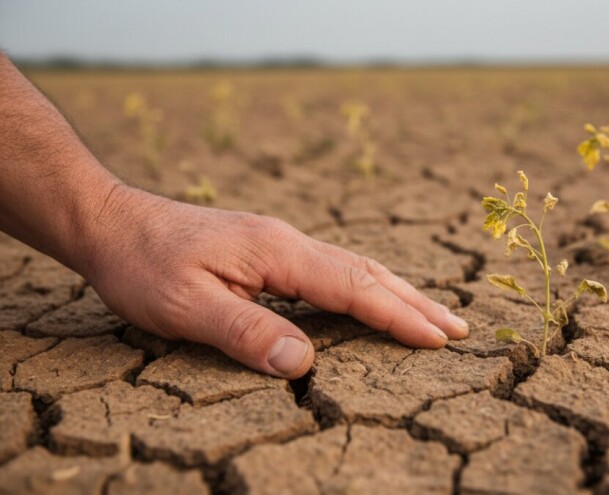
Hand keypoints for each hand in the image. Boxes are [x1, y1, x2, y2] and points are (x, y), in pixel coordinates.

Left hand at [78, 186, 468, 378]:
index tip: (438, 340)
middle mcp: (289, 242)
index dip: (398, 316)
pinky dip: (368, 287)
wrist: (112, 221)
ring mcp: (281, 243)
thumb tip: (304, 363)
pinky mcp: (270, 249)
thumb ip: (246, 332)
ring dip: (398, 292)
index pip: (353, 288)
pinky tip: (373, 299)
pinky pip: (334, 269)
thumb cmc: (143, 265)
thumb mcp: (184, 306)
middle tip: (459, 330)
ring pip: (355, 268)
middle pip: (368, 272)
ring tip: (433, 316)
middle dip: (416, 303)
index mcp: (278, 253)